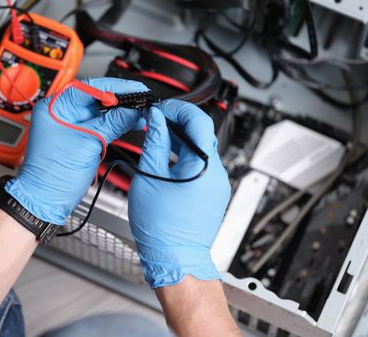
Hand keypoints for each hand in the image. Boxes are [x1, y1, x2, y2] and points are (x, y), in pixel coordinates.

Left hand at [5, 77, 147, 224]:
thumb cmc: (52, 176)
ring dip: (121, 112)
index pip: (89, 87)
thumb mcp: (88, 144)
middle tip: (141, 100)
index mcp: (54, 107)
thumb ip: (112, 124)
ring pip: (101, 112)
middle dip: (120, 99)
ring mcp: (71, 126)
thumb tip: (132, 111)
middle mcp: (61, 113)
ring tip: (139, 113)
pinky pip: (100, 125)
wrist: (46, 201)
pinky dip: (115, 124)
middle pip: (96, 98)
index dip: (115, 87)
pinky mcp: (79, 138)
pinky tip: (130, 122)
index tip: (135, 89)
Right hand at [128, 99, 230, 287]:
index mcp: (203, 166)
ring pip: (202, 150)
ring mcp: (218, 185)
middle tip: (156, 122)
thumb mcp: (149, 177)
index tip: (161, 109)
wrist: (174, 258)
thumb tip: (156, 120)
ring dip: (181, 141)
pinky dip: (186, 158)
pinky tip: (168, 160)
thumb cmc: (161, 228)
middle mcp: (217, 174)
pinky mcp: (214, 194)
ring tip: (158, 140)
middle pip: (202, 135)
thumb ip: (154, 143)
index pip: (198, 121)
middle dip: (178, 124)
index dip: (178, 109)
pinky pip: (203, 167)